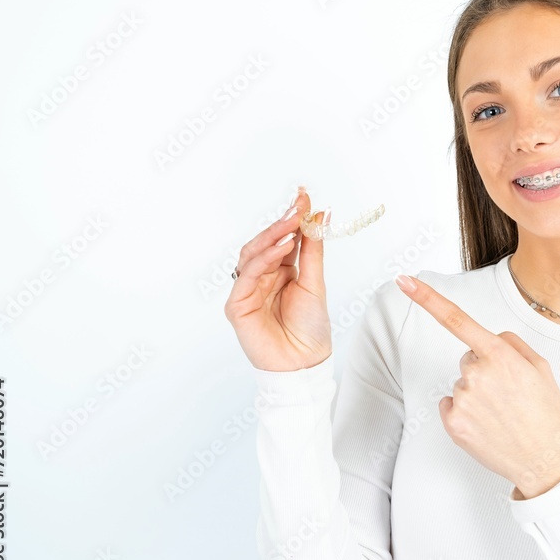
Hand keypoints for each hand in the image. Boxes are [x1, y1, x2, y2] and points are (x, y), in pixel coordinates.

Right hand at [224, 187, 332, 371]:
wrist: (304, 363)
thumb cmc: (310, 328)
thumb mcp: (315, 283)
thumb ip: (313, 250)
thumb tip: (321, 215)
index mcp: (280, 271)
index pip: (282, 238)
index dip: (291, 218)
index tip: (303, 195)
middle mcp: (261, 278)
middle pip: (265, 243)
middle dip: (281, 223)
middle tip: (298, 205)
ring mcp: (247, 290)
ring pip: (252, 254)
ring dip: (272, 237)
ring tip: (292, 225)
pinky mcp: (237, 305)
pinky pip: (247, 275)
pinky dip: (264, 259)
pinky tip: (282, 248)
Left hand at [394, 274, 559, 498]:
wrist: (544, 460)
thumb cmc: (546, 414)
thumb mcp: (541, 367)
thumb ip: (511, 344)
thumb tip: (488, 338)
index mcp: (498, 355)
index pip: (456, 319)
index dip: (427, 298)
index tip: (404, 282)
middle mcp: (475, 373)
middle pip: (467, 359)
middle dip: (483, 370)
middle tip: (509, 395)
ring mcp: (462, 399)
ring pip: (462, 384)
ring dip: (477, 394)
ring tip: (502, 413)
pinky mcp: (452, 422)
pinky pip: (451, 404)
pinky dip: (464, 413)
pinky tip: (486, 424)